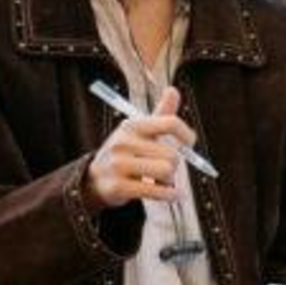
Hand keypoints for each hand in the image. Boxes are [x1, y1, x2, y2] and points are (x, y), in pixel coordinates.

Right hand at [84, 86, 196, 209]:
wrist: (95, 179)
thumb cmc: (126, 152)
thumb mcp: (140, 131)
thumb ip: (161, 113)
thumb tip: (173, 89)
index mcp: (132, 126)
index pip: (170, 123)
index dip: (186, 134)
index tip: (190, 143)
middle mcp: (123, 143)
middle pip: (172, 154)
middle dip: (174, 164)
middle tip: (164, 168)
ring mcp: (119, 165)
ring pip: (167, 172)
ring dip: (170, 180)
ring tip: (159, 179)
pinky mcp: (119, 187)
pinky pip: (158, 191)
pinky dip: (169, 194)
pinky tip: (169, 193)